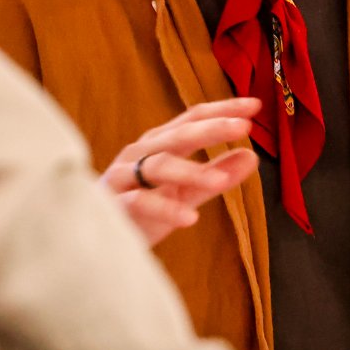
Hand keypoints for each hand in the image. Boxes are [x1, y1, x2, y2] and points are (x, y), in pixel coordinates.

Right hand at [101, 98, 262, 245]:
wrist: (94, 243)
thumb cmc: (141, 212)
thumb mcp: (186, 193)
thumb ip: (216, 176)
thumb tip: (252, 156)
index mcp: (157, 145)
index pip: (192, 119)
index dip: (222, 110)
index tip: (255, 107)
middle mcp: (138, 154)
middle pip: (178, 134)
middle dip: (211, 128)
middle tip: (244, 128)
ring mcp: (122, 178)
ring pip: (157, 165)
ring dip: (192, 170)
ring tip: (221, 181)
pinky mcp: (112, 205)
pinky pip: (139, 202)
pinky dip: (164, 208)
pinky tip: (188, 218)